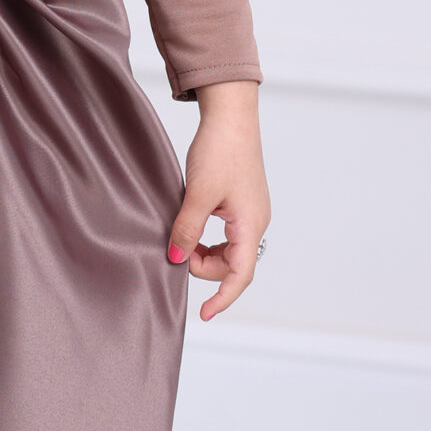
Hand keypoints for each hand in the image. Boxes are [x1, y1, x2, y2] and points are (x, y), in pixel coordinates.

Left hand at [166, 80, 269, 321]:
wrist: (231, 116)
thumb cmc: (219, 150)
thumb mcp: (197, 194)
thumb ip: (187, 230)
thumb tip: (175, 259)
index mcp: (250, 224)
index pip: (240, 275)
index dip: (222, 298)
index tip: (204, 313)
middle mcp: (256, 222)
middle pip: (233, 265)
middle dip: (204, 267)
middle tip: (176, 253)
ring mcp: (250, 212)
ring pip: (229, 251)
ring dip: (205, 254)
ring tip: (182, 240)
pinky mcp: (242, 203)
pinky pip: (227, 235)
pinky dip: (209, 240)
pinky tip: (191, 228)